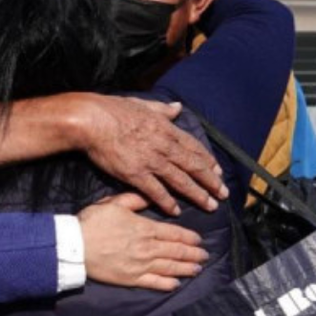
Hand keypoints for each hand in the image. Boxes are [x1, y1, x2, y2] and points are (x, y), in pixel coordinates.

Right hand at [71, 95, 228, 216]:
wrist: (92, 121)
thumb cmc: (113, 110)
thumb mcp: (143, 104)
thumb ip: (162, 110)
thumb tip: (177, 107)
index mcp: (166, 129)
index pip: (194, 147)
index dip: (208, 160)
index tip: (218, 171)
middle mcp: (164, 146)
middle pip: (194, 166)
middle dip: (211, 181)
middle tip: (222, 194)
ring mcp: (152, 161)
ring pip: (181, 181)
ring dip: (197, 194)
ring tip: (210, 205)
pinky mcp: (137, 174)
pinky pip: (157, 191)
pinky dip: (168, 202)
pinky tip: (176, 211)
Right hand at [76, 194, 207, 291]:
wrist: (75, 246)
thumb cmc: (93, 222)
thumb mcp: (114, 203)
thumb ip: (136, 199)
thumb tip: (152, 196)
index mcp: (145, 228)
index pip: (174, 233)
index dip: (189, 237)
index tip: (199, 240)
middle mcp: (147, 248)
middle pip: (176, 251)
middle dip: (193, 254)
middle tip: (205, 256)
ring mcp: (140, 265)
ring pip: (170, 267)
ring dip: (186, 268)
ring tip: (197, 269)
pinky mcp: (131, 279)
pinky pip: (154, 282)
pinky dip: (167, 284)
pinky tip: (176, 284)